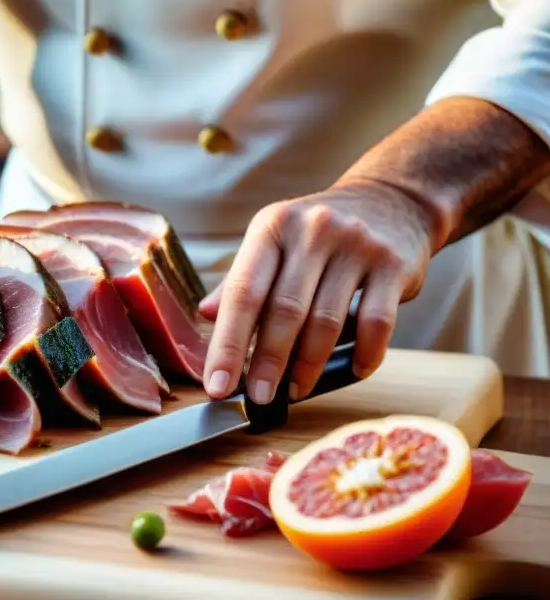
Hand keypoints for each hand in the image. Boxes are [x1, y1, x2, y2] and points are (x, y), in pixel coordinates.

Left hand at [199, 179, 436, 403]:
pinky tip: (352, 372)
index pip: (243, 292)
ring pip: (327, 321)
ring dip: (309, 365)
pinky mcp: (393, 265)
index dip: (227, 343)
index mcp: (272, 227)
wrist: (390, 201)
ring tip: (295, 390)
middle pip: (283, 310)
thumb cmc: (318, 233)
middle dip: (267, 362)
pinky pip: (376, 322)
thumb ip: (241, 279)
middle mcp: (312, 231)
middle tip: (257, 398)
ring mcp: (355, 246)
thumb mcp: (274, 241)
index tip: (217, 384)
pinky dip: (363, 354)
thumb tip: (207, 314)